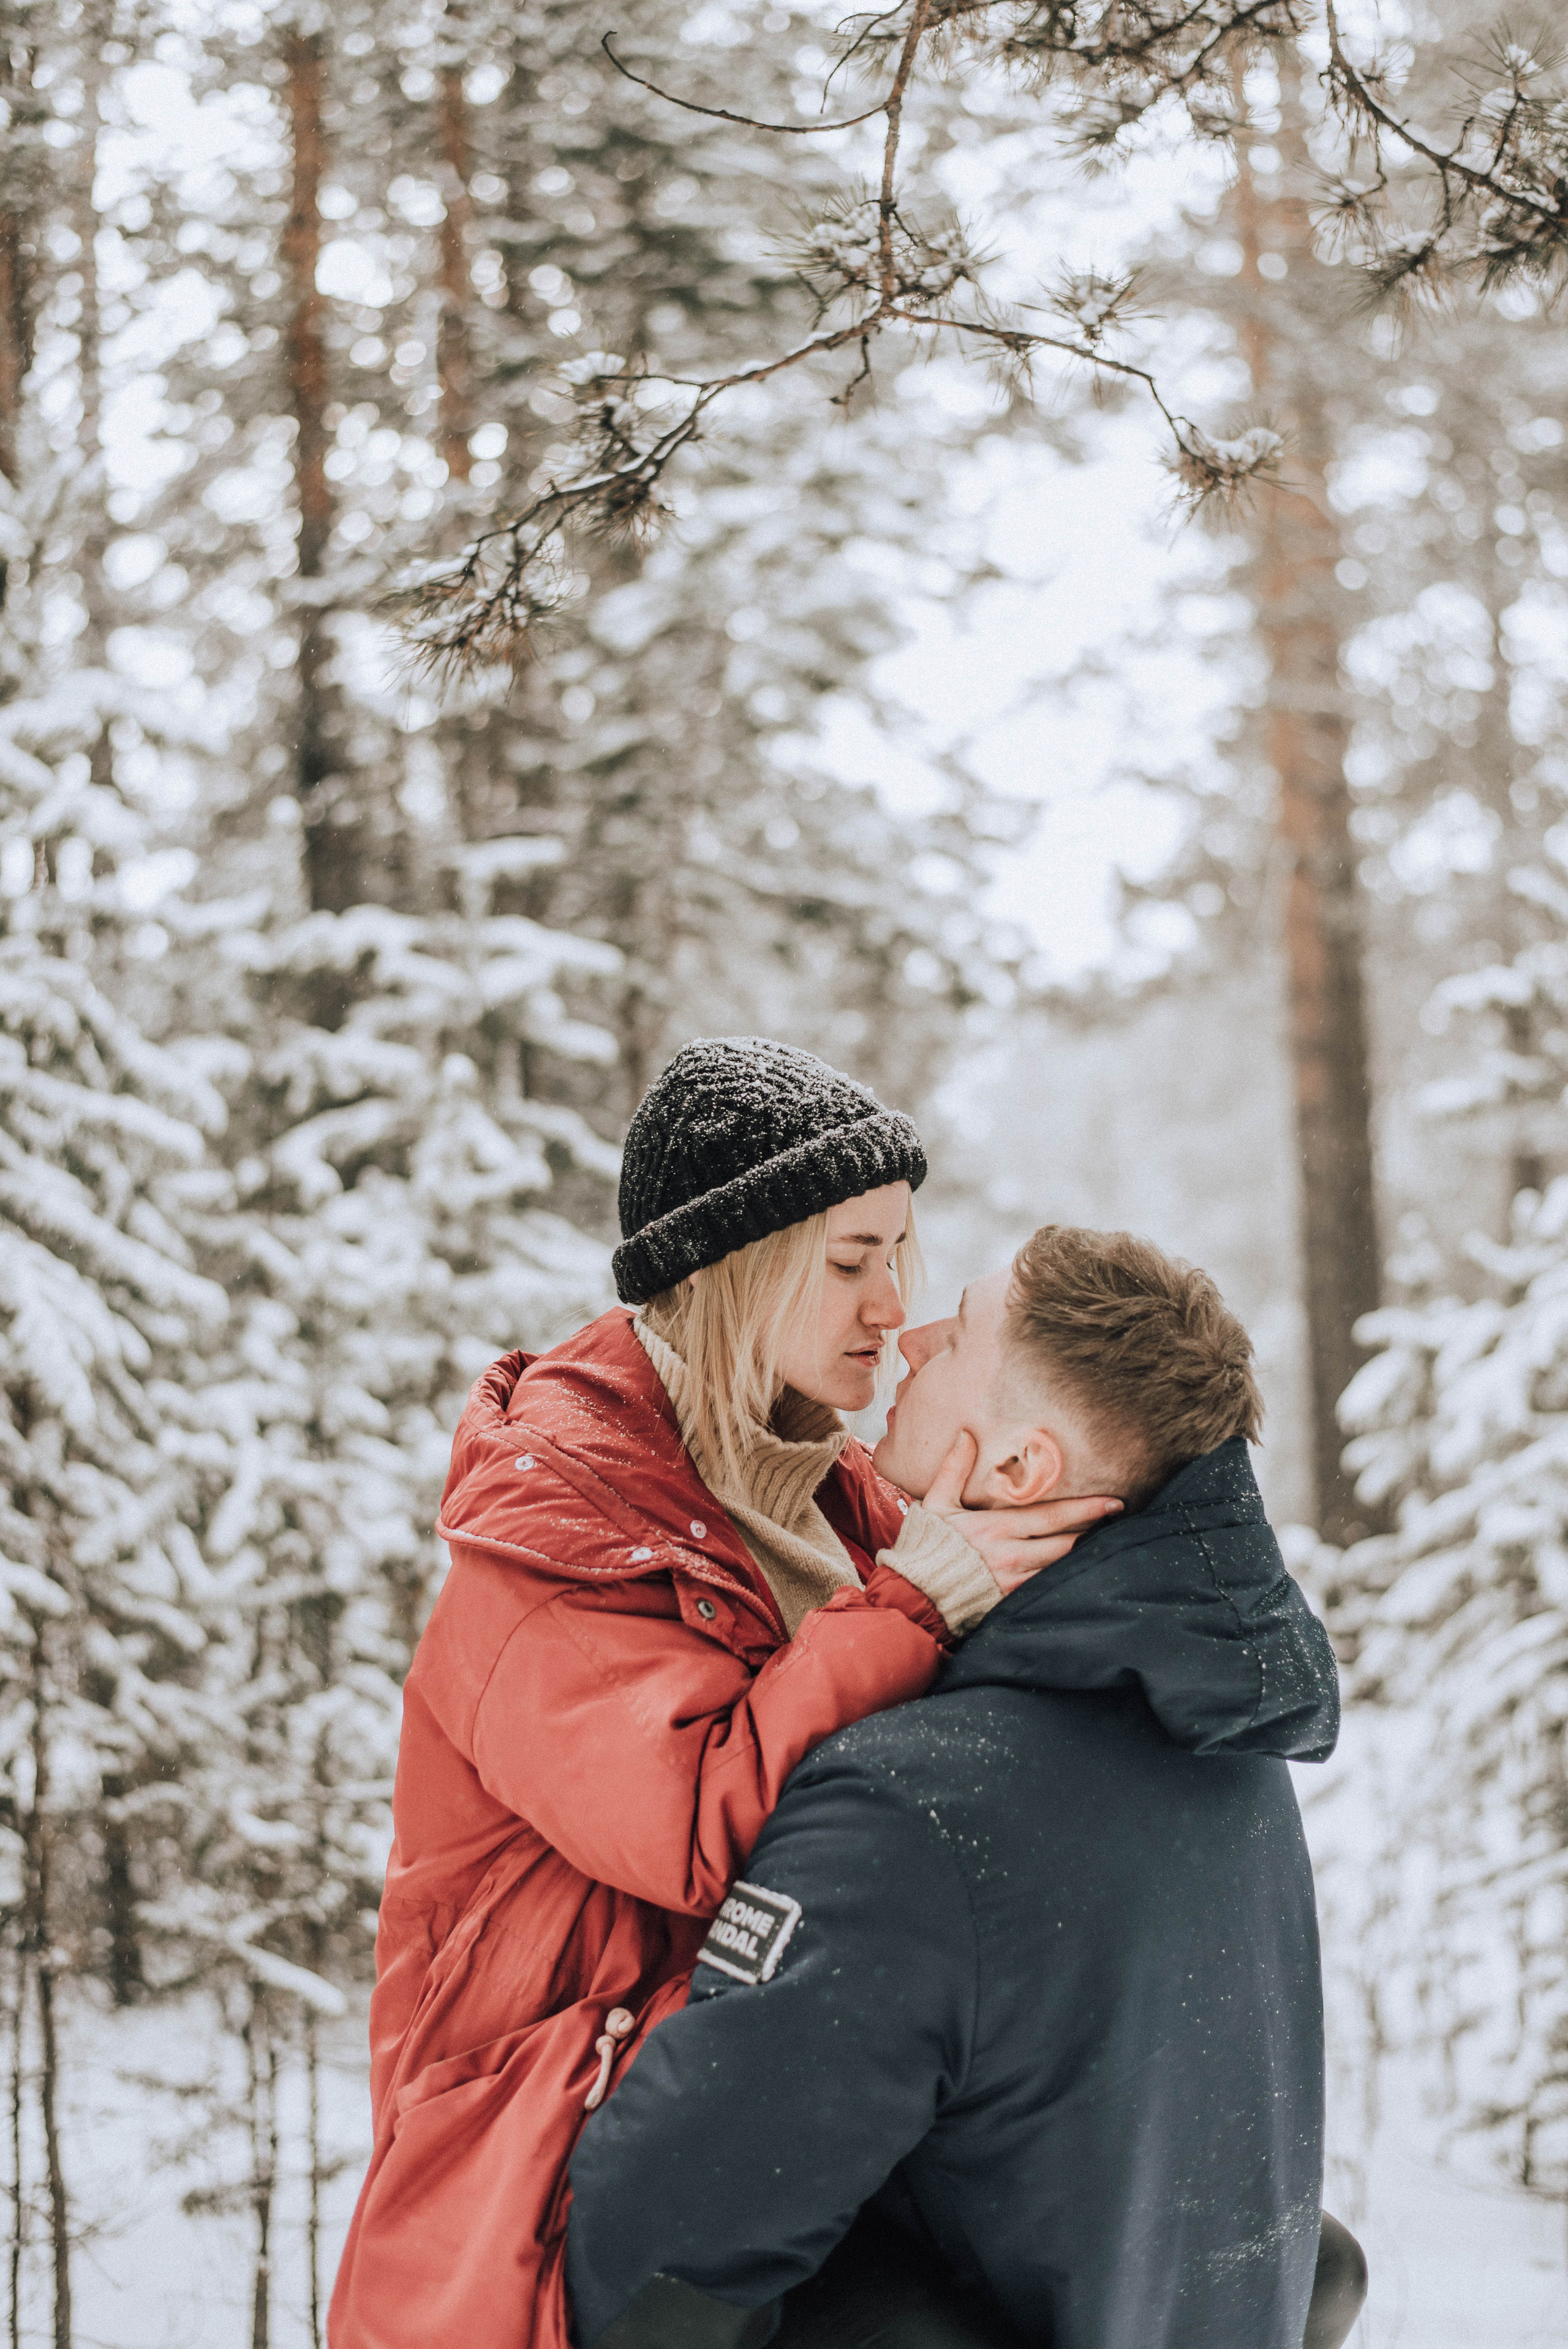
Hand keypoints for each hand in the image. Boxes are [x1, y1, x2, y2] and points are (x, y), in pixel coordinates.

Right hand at [921, 1431, 1122, 1596]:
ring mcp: (1012, 1583)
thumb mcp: (934, 1503)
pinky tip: (1080, 1571)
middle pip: (1066, 1544)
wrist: (913, 1595)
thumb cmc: (926, 1546)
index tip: (1113, 1501)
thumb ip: (952, 1469)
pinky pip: (1045, 1589)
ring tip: (1107, 1543)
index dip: (1085, 1509)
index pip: (1052, 1517)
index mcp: (996, 1528)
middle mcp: (1011, 1556)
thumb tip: (966, 1435)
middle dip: (1095, 1531)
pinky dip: (1064, 1578)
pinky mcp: (1009, 1602)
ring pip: (1060, 1568)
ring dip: (1083, 1556)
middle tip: (1120, 1520)